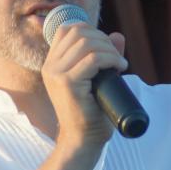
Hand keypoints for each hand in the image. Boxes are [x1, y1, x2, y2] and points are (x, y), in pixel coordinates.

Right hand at [41, 23, 127, 148]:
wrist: (82, 140)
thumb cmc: (91, 113)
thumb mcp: (97, 79)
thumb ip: (105, 56)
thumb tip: (118, 35)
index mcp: (52, 64)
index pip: (67, 29)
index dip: (91, 30)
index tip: (107, 48)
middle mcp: (50, 66)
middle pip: (78, 32)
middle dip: (103, 39)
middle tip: (117, 58)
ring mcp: (56, 74)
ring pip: (86, 43)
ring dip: (109, 49)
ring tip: (120, 63)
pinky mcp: (67, 83)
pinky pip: (93, 59)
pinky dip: (110, 59)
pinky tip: (120, 67)